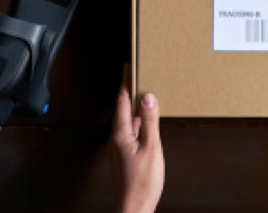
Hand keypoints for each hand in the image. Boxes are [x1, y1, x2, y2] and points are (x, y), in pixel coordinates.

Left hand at [110, 64, 164, 212]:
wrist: (133, 207)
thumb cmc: (142, 183)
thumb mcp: (151, 148)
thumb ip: (150, 122)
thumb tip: (148, 98)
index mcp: (121, 134)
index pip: (122, 101)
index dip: (125, 83)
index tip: (127, 68)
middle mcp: (116, 139)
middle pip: (122, 109)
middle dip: (129, 93)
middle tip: (137, 77)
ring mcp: (118, 148)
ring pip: (126, 121)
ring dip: (134, 108)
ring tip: (144, 97)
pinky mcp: (123, 156)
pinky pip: (129, 132)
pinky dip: (137, 123)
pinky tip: (146, 125)